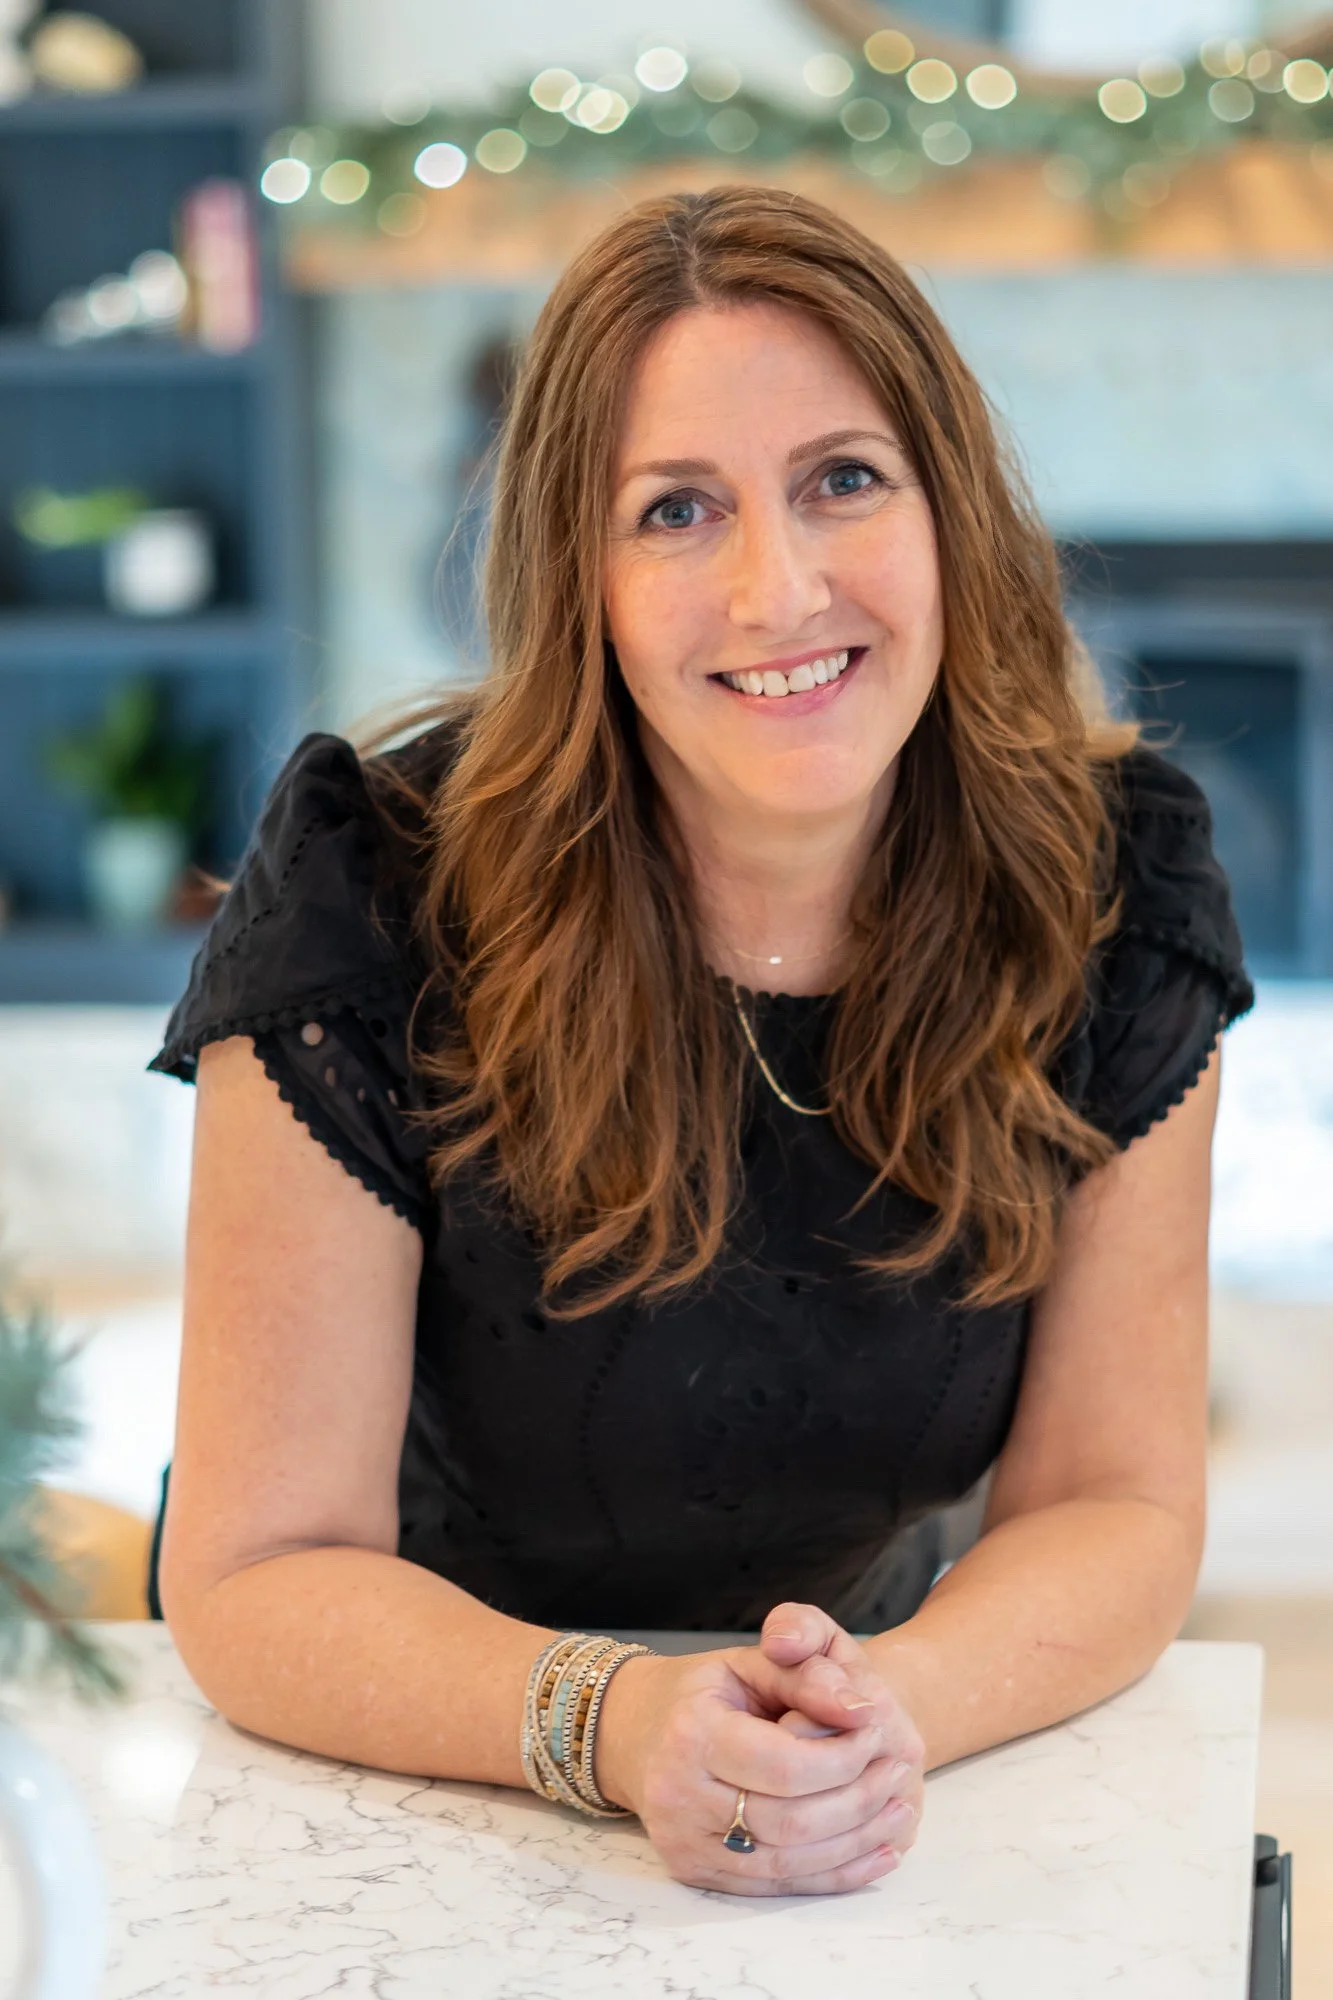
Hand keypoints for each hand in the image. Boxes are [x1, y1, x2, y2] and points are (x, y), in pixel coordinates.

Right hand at [593, 1618, 921, 1896]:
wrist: (633, 1732)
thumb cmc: (702, 1691)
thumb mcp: (751, 1662)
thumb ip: (809, 1678)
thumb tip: (865, 1708)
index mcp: (691, 1734)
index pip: (785, 1766)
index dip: (844, 1758)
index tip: (880, 1733)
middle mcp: (679, 1796)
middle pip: (790, 1821)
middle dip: (858, 1801)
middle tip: (898, 1771)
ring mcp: (683, 1842)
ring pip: (788, 1863)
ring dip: (856, 1842)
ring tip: (898, 1811)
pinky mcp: (693, 1872)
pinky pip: (775, 1886)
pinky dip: (834, 1875)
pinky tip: (875, 1853)